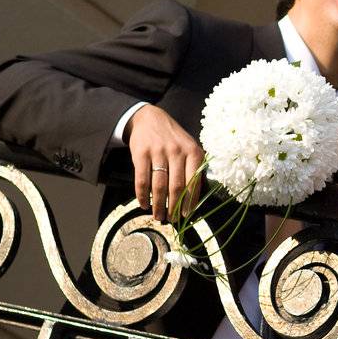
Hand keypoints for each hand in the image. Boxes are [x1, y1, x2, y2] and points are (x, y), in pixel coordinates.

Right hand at [126, 104, 203, 220]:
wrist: (149, 118)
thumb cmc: (173, 138)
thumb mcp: (190, 148)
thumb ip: (195, 168)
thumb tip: (196, 196)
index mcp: (193, 152)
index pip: (193, 182)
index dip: (190, 202)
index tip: (187, 215)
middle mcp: (177, 152)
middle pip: (176, 187)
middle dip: (174, 207)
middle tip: (172, 219)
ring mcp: (158, 152)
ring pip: (159, 186)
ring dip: (158, 204)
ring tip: (158, 216)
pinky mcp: (141, 153)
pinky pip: (142, 180)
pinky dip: (142, 195)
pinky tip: (144, 204)